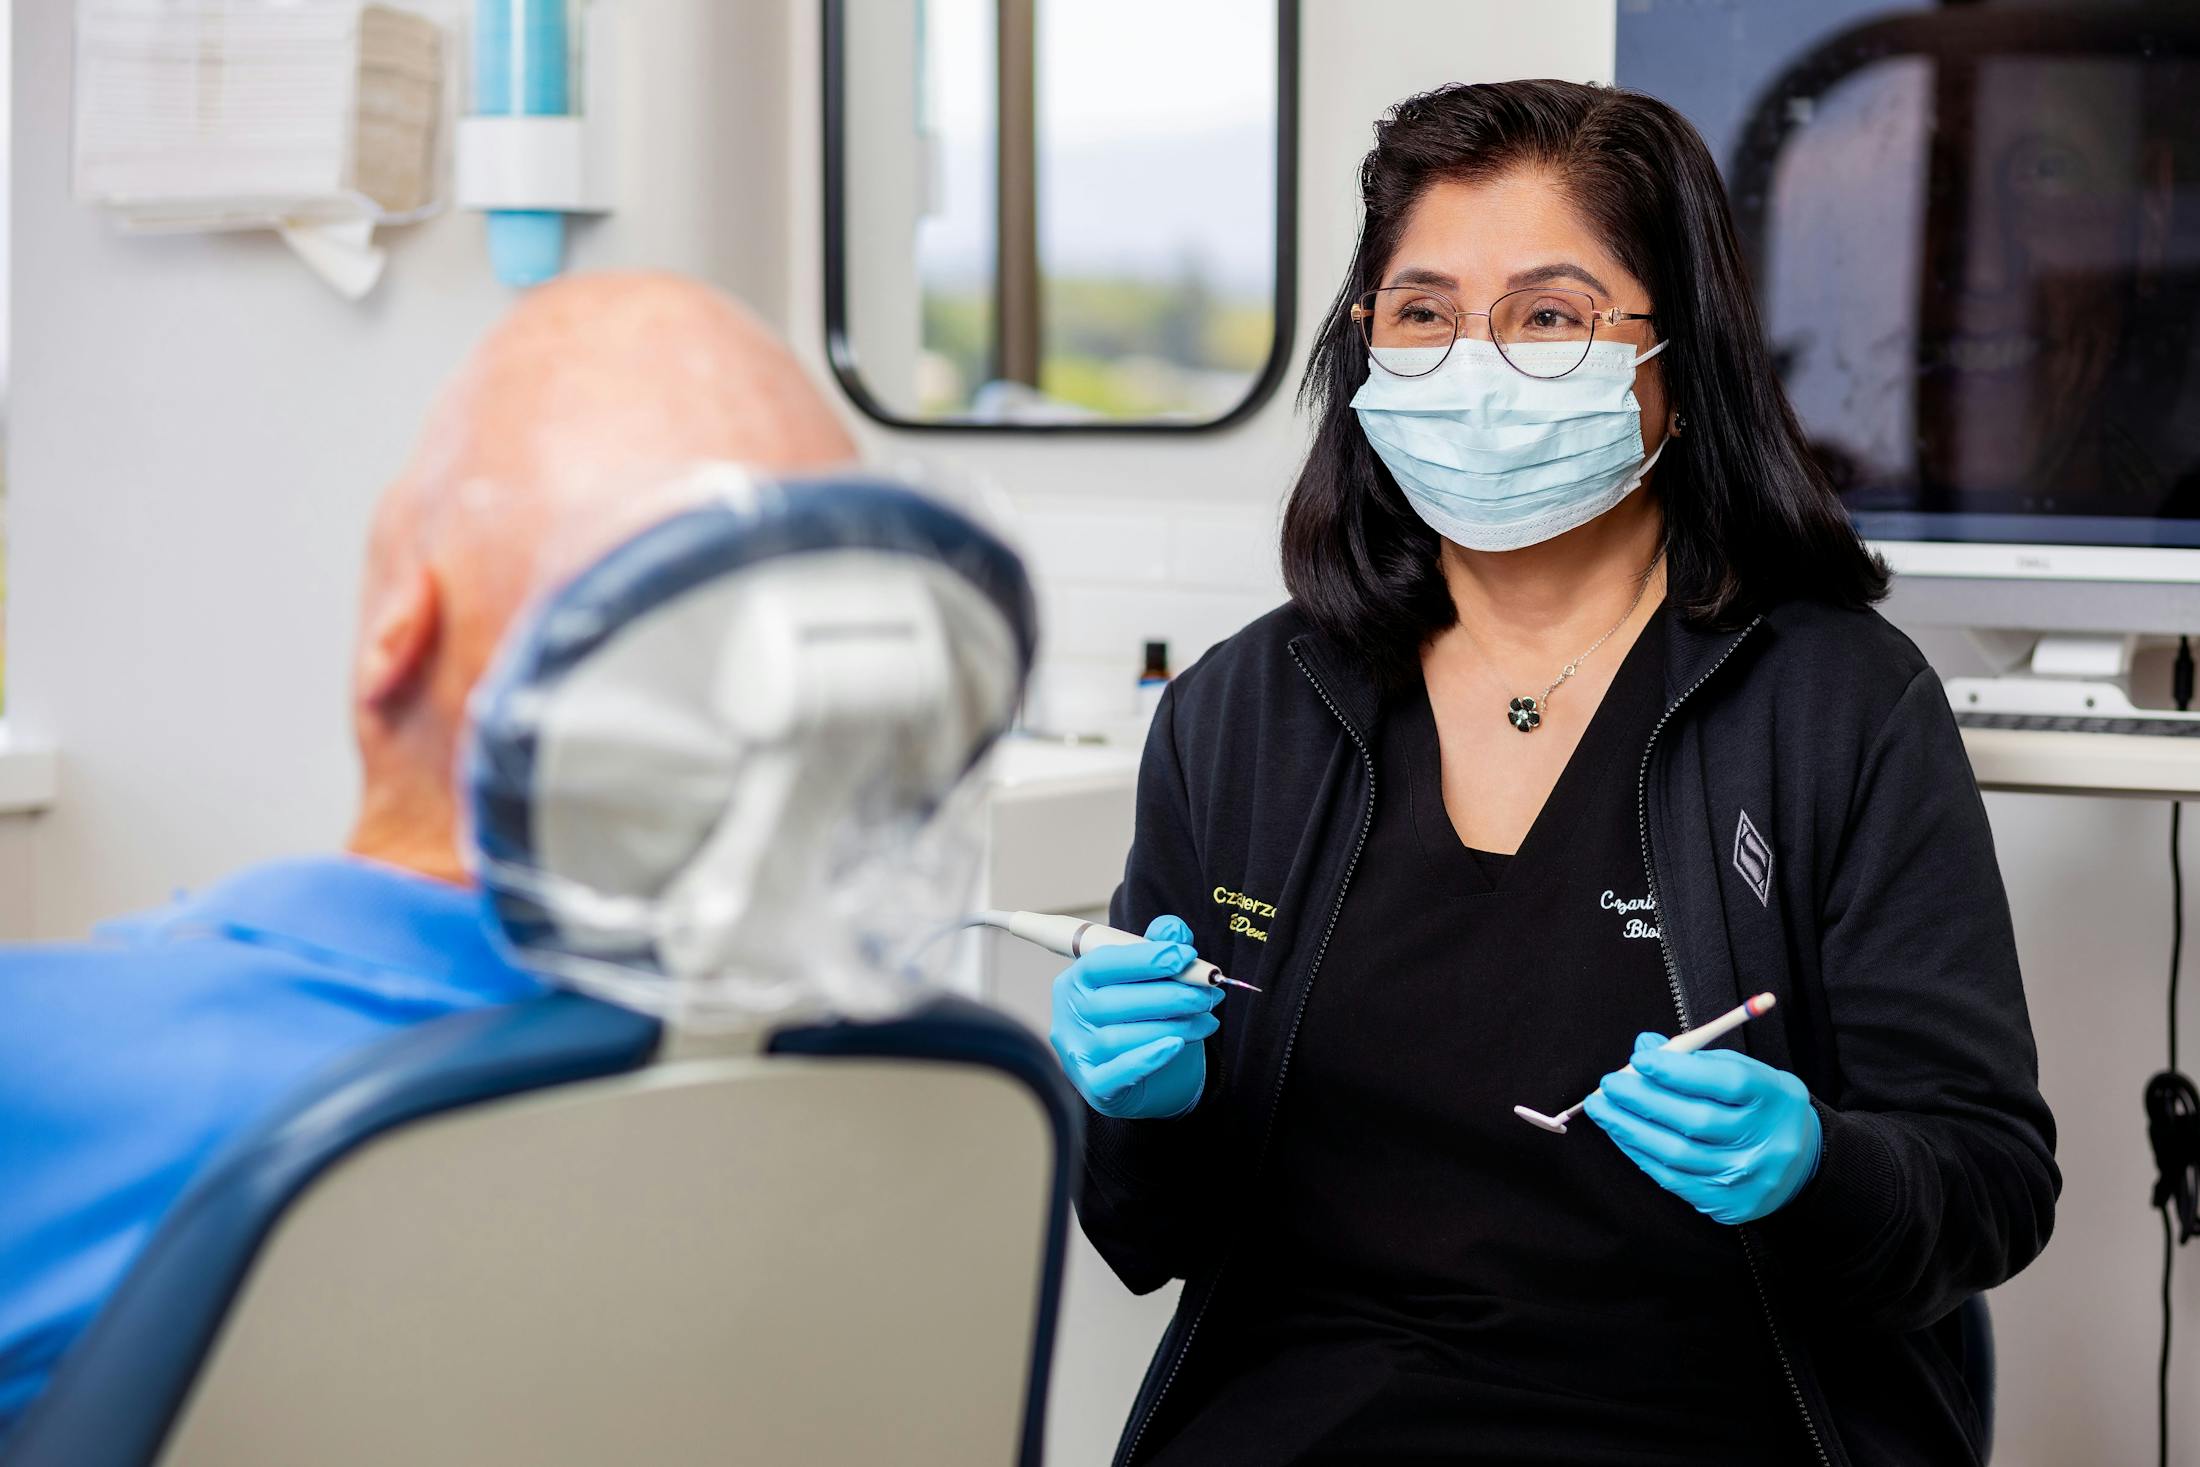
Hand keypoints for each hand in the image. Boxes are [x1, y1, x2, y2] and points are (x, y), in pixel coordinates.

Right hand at [1049, 915, 1221, 1119]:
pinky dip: (1149, 1059)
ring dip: (1171, 1026)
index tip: (1186, 955)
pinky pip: (1118, 1074)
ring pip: (1120, 1037)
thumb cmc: (1144, 1017)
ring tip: (1206, 1020)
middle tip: (1209, 994)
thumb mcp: (1153, 978)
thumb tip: (1174, 930)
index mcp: (1076, 980)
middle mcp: (1069, 1015)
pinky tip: (1176, 1046)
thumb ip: (1160, 949)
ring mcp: (1077, 1053)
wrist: (1149, 1075)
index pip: (1102, 963)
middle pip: (1113, 1002)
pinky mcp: (1093, 1086)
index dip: (1145, 958)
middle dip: (1170, 995)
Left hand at [1582, 1032, 1821, 1225]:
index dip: (1678, 1071)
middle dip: (1643, 1100)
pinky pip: (1673, 1179)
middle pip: (1696, 1120)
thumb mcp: (1744, 1072)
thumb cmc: (1761, 1107)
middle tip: (1610, 1084)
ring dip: (1630, 1129)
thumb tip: (1646, 1047)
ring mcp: (1748, 1176)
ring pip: (1678, 1153)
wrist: (1801, 1163)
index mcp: (1775, 1097)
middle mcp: (1766, 1140)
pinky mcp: (1728, 1203)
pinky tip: (1622, 1134)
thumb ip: (1696, 1058)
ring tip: (1603, 1108)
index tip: (1641, 1058)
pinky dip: (1640, 1154)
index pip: (1726, 1082)